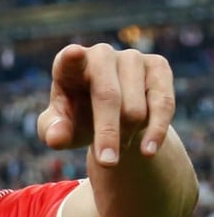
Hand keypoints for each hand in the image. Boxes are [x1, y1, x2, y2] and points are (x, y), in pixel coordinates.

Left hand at [37, 43, 174, 165]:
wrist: (111, 117)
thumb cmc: (76, 119)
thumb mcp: (59, 130)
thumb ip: (53, 133)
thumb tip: (56, 138)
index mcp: (68, 66)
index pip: (67, 60)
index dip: (71, 58)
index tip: (73, 54)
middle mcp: (100, 55)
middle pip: (108, 96)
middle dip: (107, 133)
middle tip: (106, 162)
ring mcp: (131, 57)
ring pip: (136, 107)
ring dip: (126, 135)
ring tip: (117, 147)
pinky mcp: (158, 66)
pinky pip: (163, 103)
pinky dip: (156, 131)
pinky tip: (148, 151)